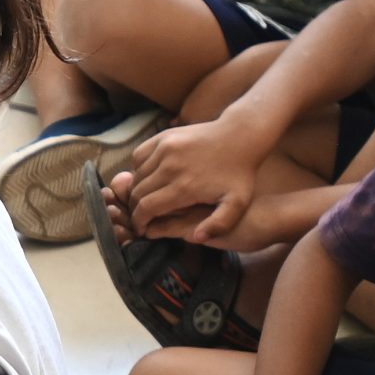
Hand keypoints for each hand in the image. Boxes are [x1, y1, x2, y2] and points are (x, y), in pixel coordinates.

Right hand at [118, 120, 268, 246]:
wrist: (239, 136)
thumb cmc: (239, 174)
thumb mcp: (238, 203)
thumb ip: (219, 224)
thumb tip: (197, 237)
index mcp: (184, 187)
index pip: (146, 208)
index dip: (138, 221)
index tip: (140, 228)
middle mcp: (169, 167)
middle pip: (138, 192)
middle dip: (135, 208)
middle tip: (140, 216)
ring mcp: (164, 149)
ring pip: (136, 175)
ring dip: (136, 189)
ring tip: (144, 198)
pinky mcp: (163, 137)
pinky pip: (139, 157)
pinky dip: (138, 169)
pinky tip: (149, 176)